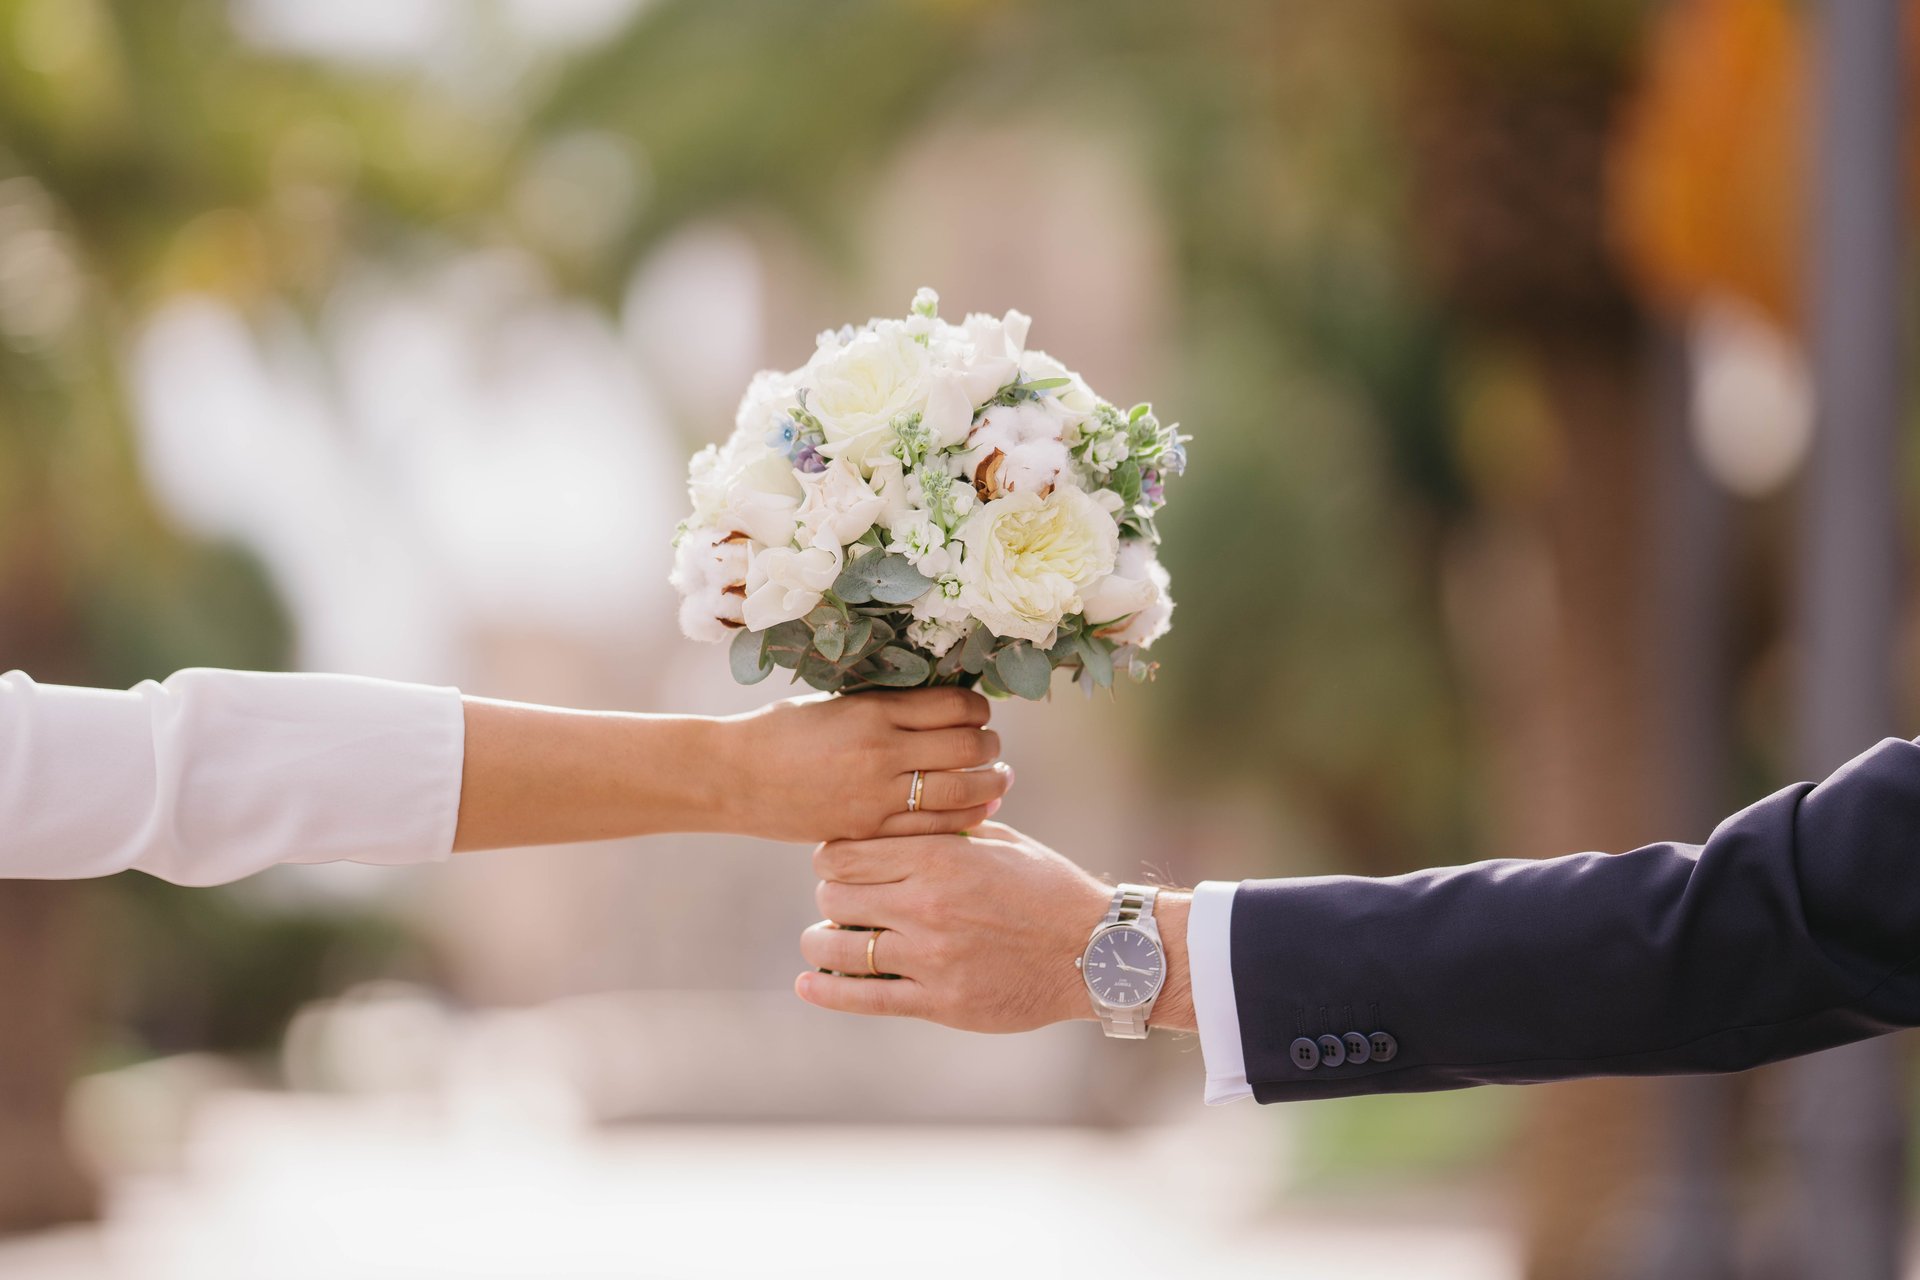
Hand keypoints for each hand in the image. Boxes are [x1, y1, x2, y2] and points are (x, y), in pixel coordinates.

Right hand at [716, 688, 1010, 842]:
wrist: (733, 777)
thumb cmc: (782, 732)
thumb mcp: (837, 704)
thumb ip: (888, 706)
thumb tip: (945, 708)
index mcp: (874, 710)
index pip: (955, 705)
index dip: (978, 708)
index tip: (979, 712)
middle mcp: (881, 752)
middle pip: (968, 748)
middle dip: (990, 746)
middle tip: (992, 747)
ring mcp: (876, 796)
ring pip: (961, 791)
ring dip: (990, 783)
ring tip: (999, 779)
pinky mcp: (868, 830)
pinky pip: (934, 828)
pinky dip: (965, 818)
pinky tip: (976, 811)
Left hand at [794, 821, 1194, 1033]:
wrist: (1096, 951)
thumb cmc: (1049, 889)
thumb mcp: (999, 841)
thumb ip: (945, 829)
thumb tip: (902, 813)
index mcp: (939, 857)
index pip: (844, 852)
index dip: (831, 856)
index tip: (838, 862)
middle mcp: (927, 905)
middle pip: (834, 896)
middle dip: (831, 896)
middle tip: (840, 901)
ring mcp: (932, 957)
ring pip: (840, 947)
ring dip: (821, 942)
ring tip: (822, 941)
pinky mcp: (941, 1002)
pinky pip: (866, 998)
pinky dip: (828, 992)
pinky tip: (808, 984)